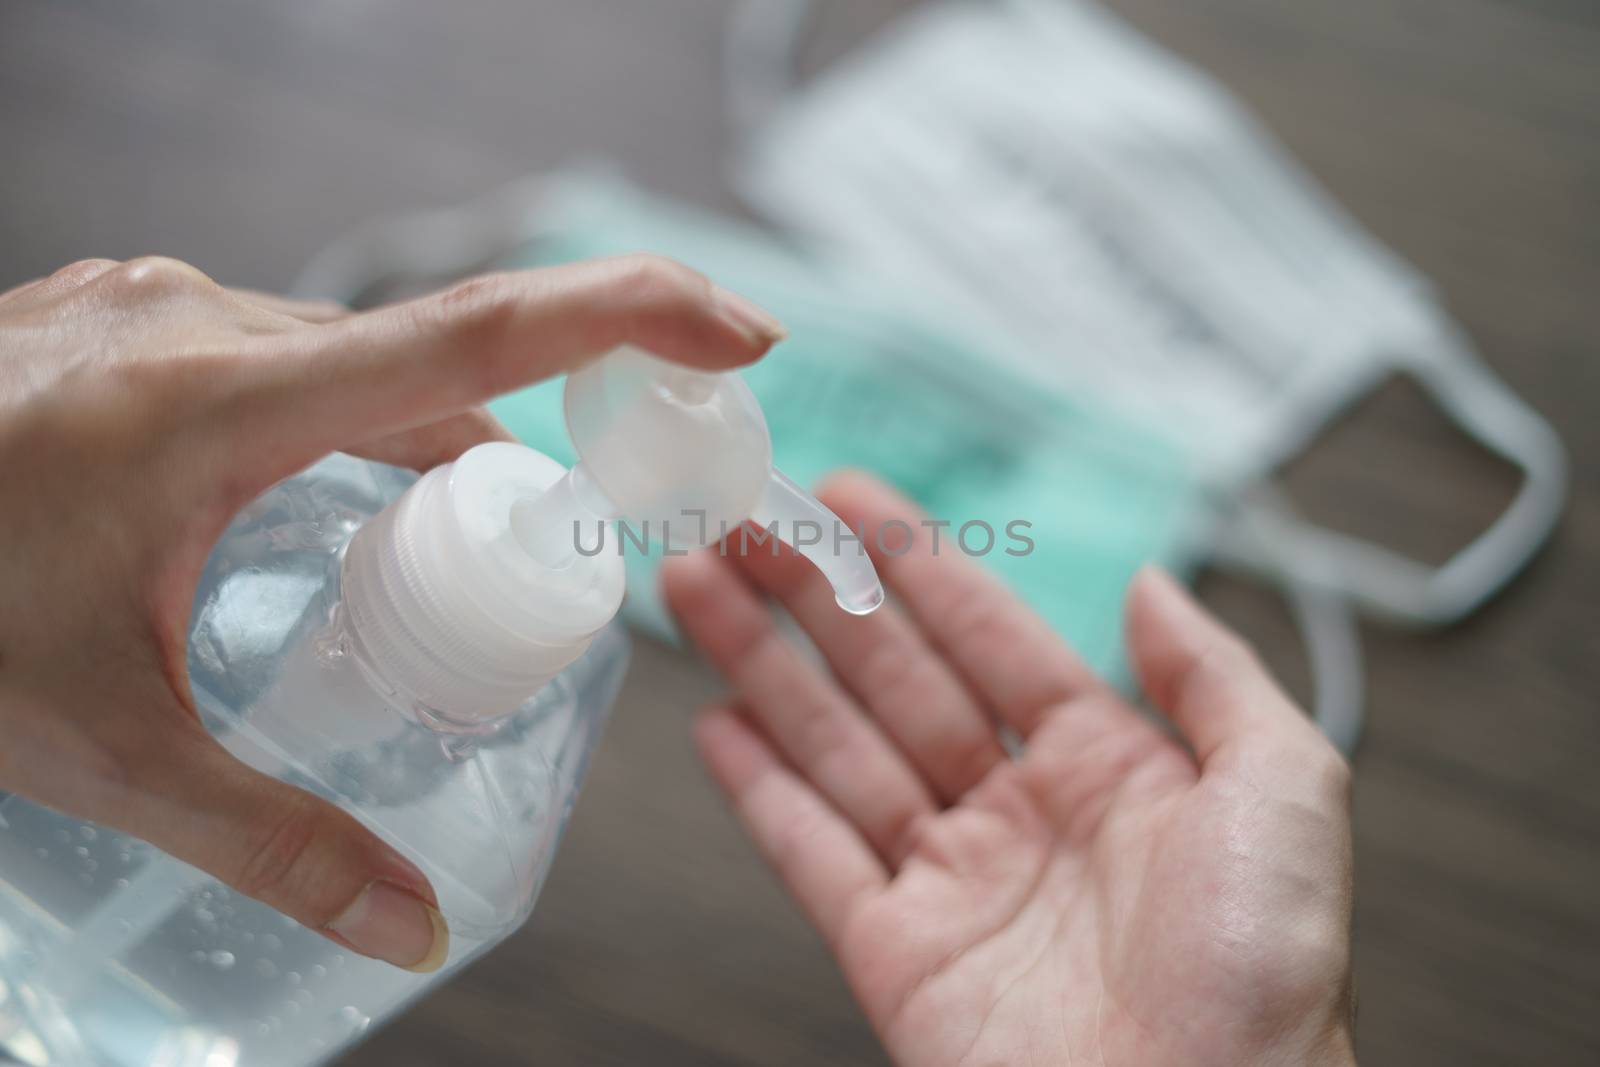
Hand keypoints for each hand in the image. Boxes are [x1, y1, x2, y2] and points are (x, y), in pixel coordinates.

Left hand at [0, 254, 782, 969]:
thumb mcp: (97, 745)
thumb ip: (268, 839)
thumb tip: (409, 923)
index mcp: (211, 398)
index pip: (472, 334)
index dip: (626, 316)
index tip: (737, 331)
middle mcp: (194, 321)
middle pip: (423, 371)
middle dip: (508, 461)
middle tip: (534, 572)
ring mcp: (152, 308)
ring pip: (347, 368)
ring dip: (411, 451)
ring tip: (408, 565)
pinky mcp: (124, 322)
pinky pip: (281, 362)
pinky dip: (335, 431)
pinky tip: (298, 517)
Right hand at [663, 473, 1355, 1066]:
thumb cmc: (1265, 974)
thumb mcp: (1284, 788)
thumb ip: (1213, 676)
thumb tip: (1149, 584)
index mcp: (1111, 769)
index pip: (991, 639)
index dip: (915, 565)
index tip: (848, 497)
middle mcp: (1021, 817)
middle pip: (895, 680)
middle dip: (815, 595)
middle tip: (744, 523)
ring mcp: (953, 886)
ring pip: (838, 751)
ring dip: (763, 667)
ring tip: (697, 587)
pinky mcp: (897, 958)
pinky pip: (814, 857)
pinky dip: (759, 793)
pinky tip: (715, 726)